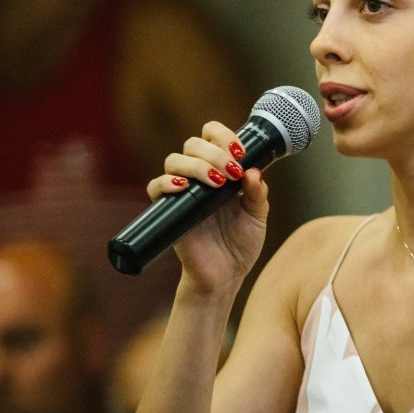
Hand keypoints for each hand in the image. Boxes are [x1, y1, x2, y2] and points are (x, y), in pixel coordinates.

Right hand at [148, 122, 269, 294]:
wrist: (226, 275)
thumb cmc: (240, 244)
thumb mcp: (257, 216)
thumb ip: (258, 193)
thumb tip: (254, 171)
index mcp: (221, 171)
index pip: (212, 137)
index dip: (223, 136)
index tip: (239, 152)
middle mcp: (200, 177)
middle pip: (193, 143)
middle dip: (214, 152)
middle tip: (232, 172)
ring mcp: (183, 192)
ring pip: (175, 160)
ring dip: (197, 165)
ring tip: (217, 182)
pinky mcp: (169, 210)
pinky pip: (155, 187)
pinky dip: (166, 183)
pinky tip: (185, 188)